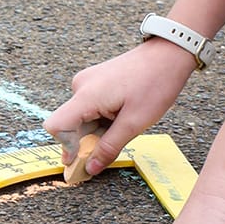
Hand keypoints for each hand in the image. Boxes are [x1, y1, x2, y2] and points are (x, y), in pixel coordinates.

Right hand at [44, 41, 199, 173]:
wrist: (168, 54)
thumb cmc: (155, 84)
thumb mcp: (134, 123)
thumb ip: (109, 147)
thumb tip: (89, 169)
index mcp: (86, 96)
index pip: (55, 127)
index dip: (68, 147)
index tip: (87, 158)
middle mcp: (81, 86)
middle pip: (70, 125)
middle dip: (87, 141)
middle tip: (115, 145)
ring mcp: (88, 82)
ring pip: (82, 119)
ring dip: (98, 130)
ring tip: (124, 124)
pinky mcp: (96, 81)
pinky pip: (90, 108)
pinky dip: (102, 119)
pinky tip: (123, 116)